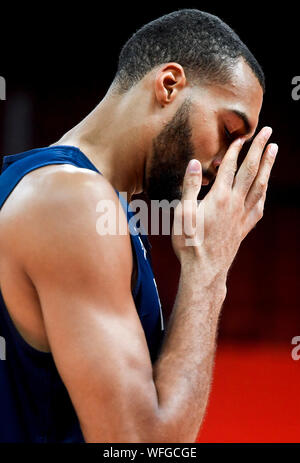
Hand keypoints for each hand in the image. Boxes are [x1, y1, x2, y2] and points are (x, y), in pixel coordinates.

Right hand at [172, 126, 277, 274]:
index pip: (229, 167)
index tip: (241, 136)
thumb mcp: (182, 213)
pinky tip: (266, 186)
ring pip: (260, 185)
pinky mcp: (245, 226)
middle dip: (260, 149)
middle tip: (268, 131)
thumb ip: (190, 187)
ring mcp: (243, 215)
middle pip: (251, 170)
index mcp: (219, 198)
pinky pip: (259, 204)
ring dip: (268, 165)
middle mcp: (235, 203)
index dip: (235, 149)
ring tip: (274, 150)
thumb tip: (195, 162)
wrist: (205, 270)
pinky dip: (264, 190)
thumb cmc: (189, 242)